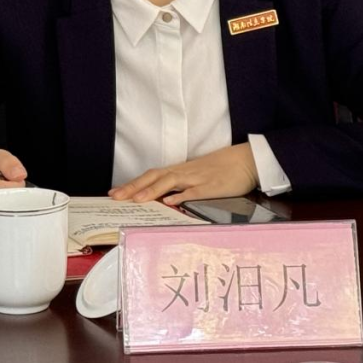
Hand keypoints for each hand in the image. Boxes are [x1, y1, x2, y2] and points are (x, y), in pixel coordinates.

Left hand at [108, 143, 258, 205]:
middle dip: (133, 187)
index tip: (115, 192)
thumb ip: (181, 186)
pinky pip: (196, 191)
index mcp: (180, 171)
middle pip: (155, 177)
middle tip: (115, 197)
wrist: (247, 160)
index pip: (151, 176)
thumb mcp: (198, 176)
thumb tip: (163, 199)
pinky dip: (182, 195)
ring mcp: (198, 179)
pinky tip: (171, 202)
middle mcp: (185, 173)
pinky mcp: (213, 186)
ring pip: (170, 182)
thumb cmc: (222, 169)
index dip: (133, 184)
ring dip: (152, 190)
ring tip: (136, 199)